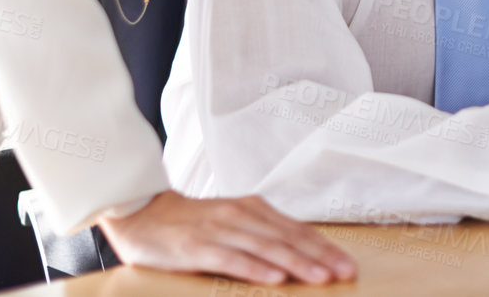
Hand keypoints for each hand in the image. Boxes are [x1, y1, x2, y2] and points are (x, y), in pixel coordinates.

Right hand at [99, 191, 356, 286]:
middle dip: (320, 257)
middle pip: (288, 238)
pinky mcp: (196, 246)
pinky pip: (231, 259)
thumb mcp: (231, 221)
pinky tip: (275, 279)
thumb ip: (260, 234)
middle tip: (345, 273)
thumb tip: (298, 255)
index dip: (324, 247)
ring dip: (296, 263)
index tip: (348, 264)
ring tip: (320, 278)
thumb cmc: (189, 223)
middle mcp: (240, 215)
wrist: (140, 211)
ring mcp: (219, 229)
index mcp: (252, 209)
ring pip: (266, 248)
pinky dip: (255, 269)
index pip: (297, 230)